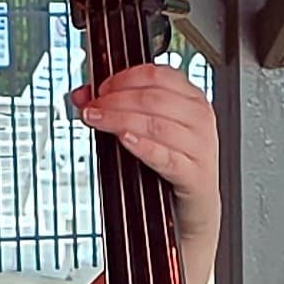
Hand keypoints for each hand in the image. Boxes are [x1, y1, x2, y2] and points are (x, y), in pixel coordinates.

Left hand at [73, 65, 220, 273]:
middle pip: (153, 98)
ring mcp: (201, 147)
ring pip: (156, 124)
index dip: (123, 78)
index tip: (100, 89)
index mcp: (192, 98)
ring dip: (120, 119)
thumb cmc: (173, 164)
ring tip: (97, 120)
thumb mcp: (148, 130)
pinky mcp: (195, 175)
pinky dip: (143, 147)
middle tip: (92, 107)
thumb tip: (82, 96)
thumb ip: (118, 108)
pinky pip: (166, 157)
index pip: (157, 74)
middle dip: (115, 100)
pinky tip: (125, 140)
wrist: (192, 208)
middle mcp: (200, 118)